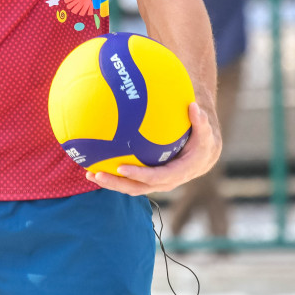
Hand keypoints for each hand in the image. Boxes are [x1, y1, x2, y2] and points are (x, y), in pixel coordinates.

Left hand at [86, 100, 221, 196]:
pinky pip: (129, 180)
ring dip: (109, 183)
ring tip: (89, 173)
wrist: (202, 157)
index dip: (138, 175)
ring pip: (130, 187)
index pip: (155, 177)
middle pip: (137, 188)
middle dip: (116, 183)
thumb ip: (200, 121)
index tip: (121, 168)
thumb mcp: (205, 132)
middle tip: (96, 173)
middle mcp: (164, 182)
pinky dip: (113, 176)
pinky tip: (95, 165)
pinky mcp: (147, 179)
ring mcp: (154, 183)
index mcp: (177, 173)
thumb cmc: (202, 141)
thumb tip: (195, 106)